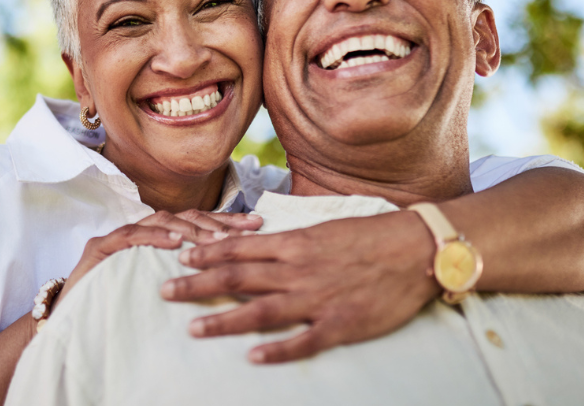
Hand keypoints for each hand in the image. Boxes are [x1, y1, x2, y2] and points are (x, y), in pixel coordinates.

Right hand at [57, 210, 263, 306]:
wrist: (69, 323)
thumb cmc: (116, 308)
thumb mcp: (158, 290)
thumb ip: (185, 277)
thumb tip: (230, 277)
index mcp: (156, 241)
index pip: (197, 223)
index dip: (227, 221)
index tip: (259, 224)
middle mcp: (140, 232)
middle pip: (184, 216)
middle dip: (219, 220)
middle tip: (249, 228)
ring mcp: (119, 238)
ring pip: (160, 220)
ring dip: (191, 228)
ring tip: (219, 238)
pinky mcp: (99, 249)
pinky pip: (130, 237)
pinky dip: (155, 237)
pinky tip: (177, 242)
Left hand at [160, 211, 440, 363]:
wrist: (417, 248)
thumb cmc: (373, 235)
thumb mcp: (325, 228)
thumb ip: (291, 241)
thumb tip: (260, 242)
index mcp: (295, 244)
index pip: (240, 249)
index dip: (207, 253)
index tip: (181, 256)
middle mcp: (297, 270)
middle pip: (237, 278)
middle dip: (198, 285)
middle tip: (166, 291)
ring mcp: (317, 299)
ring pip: (260, 310)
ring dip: (223, 321)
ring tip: (193, 328)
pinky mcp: (339, 324)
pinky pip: (302, 340)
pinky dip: (277, 349)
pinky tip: (252, 356)